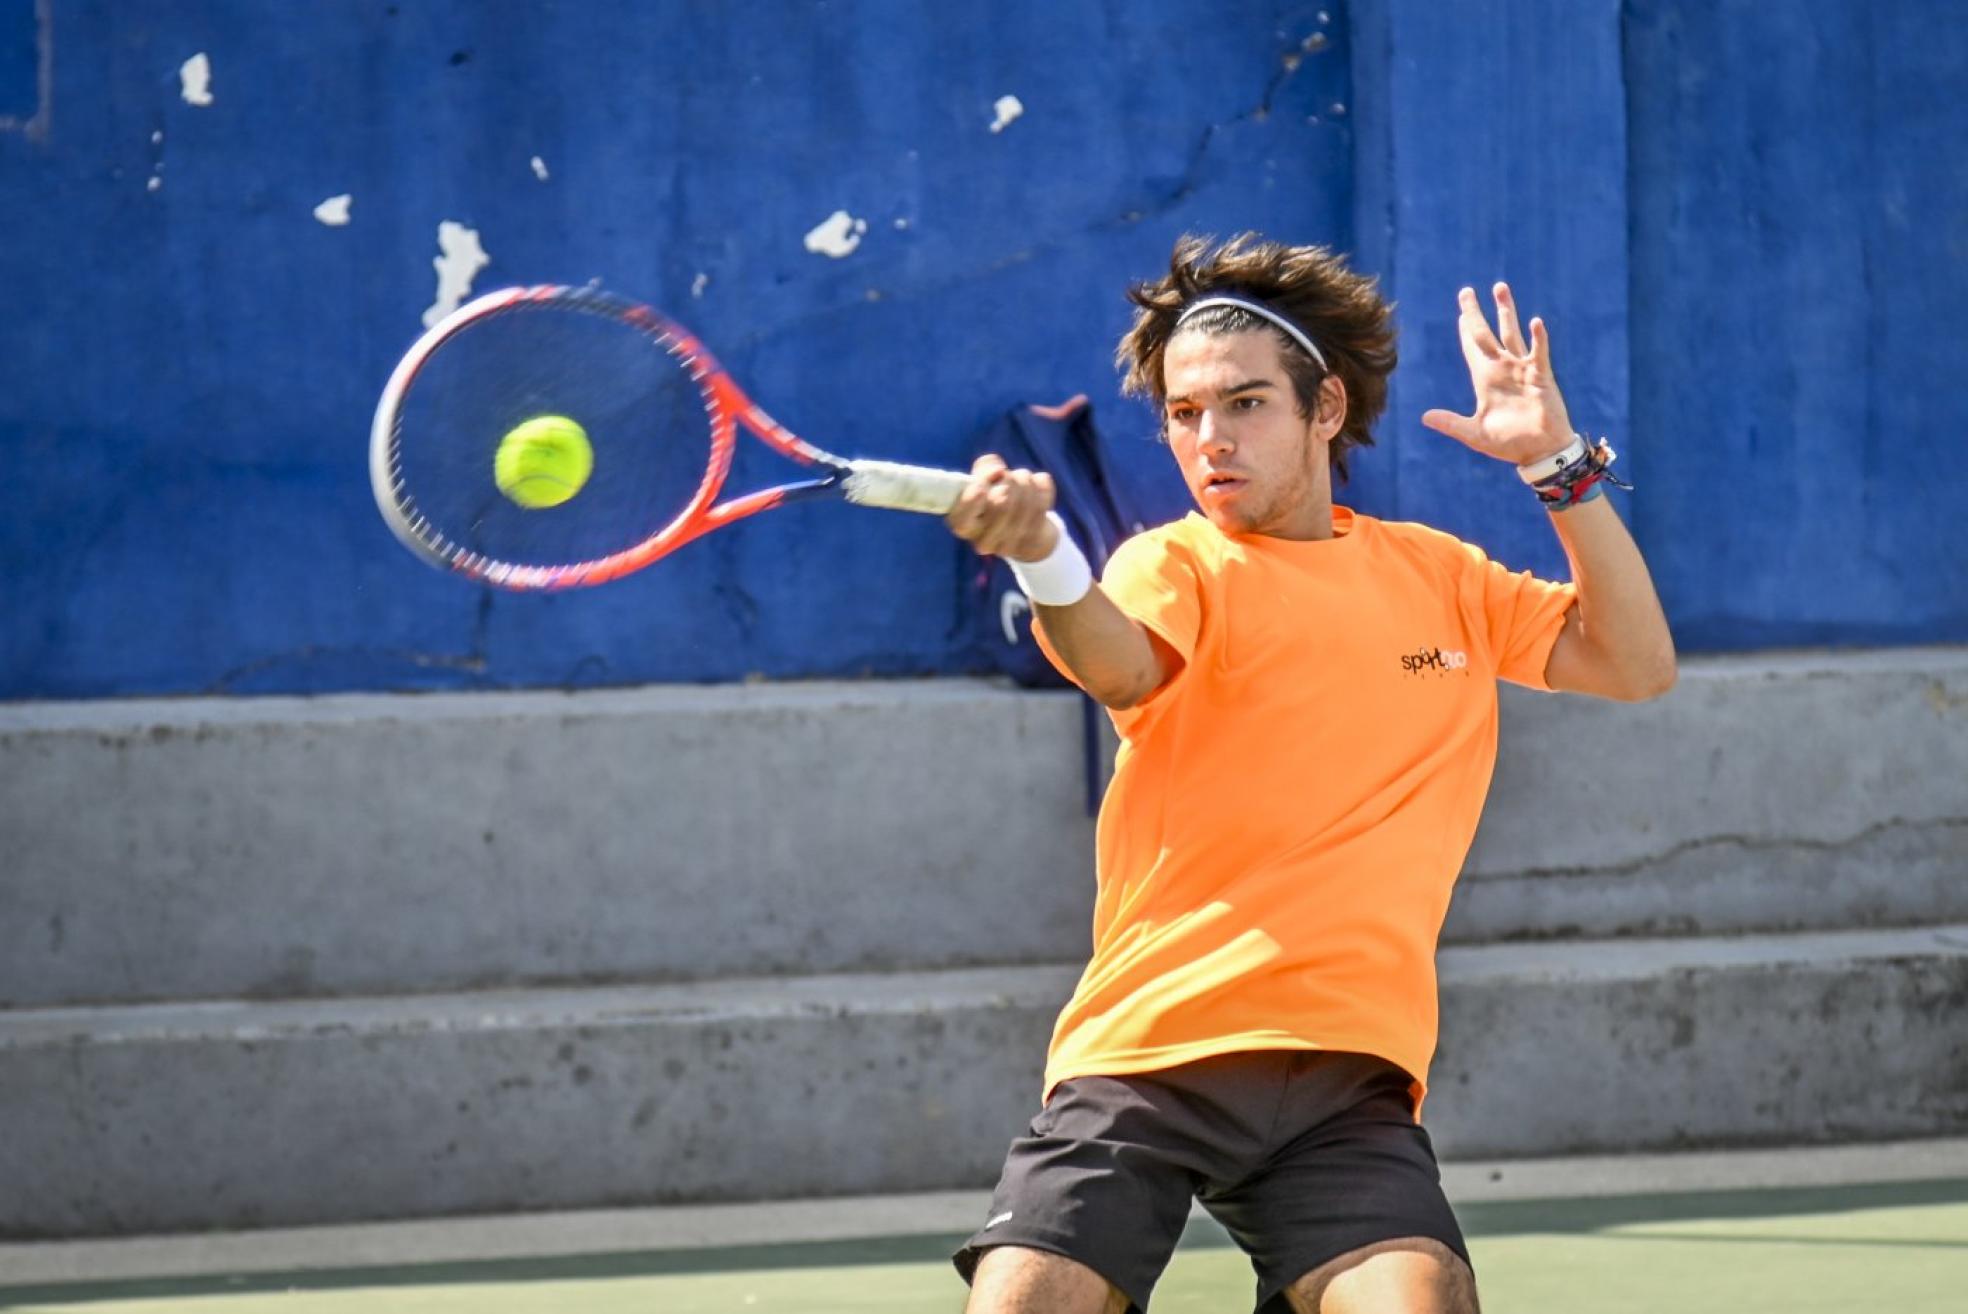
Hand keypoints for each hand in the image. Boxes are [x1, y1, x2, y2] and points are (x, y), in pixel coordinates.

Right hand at [945, 454, 1059, 561]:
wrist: (1024, 526)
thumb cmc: (995, 498)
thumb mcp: (982, 480)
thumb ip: (983, 469)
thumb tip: (998, 471)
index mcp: (962, 524)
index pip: (963, 517)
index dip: (973, 498)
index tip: (981, 486)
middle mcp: (982, 541)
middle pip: (1001, 501)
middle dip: (1009, 480)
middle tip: (1008, 477)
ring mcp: (1009, 546)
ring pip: (1026, 502)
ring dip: (1026, 481)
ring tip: (1023, 480)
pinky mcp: (1033, 542)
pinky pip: (1042, 503)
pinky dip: (1042, 486)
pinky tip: (1038, 489)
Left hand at [1421, 282, 1575, 466]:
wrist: (1539, 452)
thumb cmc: (1509, 443)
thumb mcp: (1475, 434)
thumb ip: (1451, 424)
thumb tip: (1424, 417)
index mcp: (1485, 380)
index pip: (1472, 350)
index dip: (1465, 331)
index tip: (1461, 313)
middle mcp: (1502, 369)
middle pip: (1486, 334)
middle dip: (1475, 313)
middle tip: (1466, 291)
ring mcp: (1521, 369)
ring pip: (1511, 333)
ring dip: (1505, 311)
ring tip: (1499, 287)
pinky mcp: (1541, 376)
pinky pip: (1538, 353)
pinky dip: (1537, 338)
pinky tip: (1535, 322)